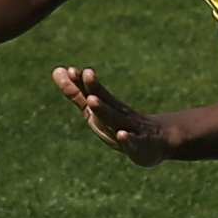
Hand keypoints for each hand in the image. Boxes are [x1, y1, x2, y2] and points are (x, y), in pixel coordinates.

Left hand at [53, 65, 168, 165]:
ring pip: (117, 120)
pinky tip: (122, 135)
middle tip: (86, 73)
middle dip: (94, 89)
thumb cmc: (124, 124)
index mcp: (110, 108)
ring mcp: (133, 131)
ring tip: (92, 100)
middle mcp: (121, 116)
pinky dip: (128, 139)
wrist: (161, 140)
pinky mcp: (142, 148)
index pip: (95, 93)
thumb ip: (77, 93)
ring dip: (104, 110)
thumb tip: (57, 70)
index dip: (83, 83)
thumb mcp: (98, 109)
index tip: (70, 70)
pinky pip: (134, 144)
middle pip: (106, 101)